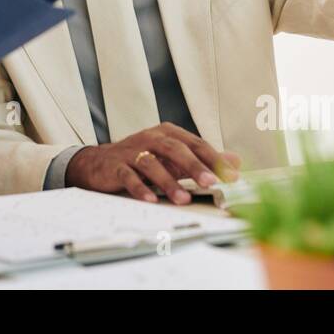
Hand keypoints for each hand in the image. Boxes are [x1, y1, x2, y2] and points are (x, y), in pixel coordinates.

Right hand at [63, 123, 239, 203]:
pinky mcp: (116, 166)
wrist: (98, 162)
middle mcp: (151, 138)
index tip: (230, 175)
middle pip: (175, 149)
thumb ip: (202, 159)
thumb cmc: (141, 158)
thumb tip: (235, 161)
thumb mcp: (173, 157)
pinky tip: (151, 200)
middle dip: (194, 166)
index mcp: (168, 133)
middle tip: (211, 182)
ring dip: (169, 182)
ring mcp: (132, 152)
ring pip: (152, 164)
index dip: (214, 159)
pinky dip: (140, 188)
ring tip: (183, 199)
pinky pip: (129, 176)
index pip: (195, 144)